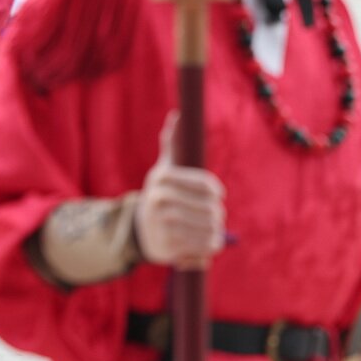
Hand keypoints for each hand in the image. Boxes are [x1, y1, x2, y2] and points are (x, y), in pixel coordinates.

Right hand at [134, 113, 225, 269]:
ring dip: (215, 231)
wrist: (141, 228)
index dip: (214, 191)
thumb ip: (172, 142)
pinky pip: (198, 246)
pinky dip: (208, 246)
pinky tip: (210, 244)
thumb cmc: (163, 192)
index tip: (219, 195)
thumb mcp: (165, 167)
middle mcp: (158, 199)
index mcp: (163, 177)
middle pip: (206, 207)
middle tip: (218, 216)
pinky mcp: (165, 246)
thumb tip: (177, 114)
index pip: (201, 184)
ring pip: (205, 227)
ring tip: (216, 230)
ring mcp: (161, 223)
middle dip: (216, 213)